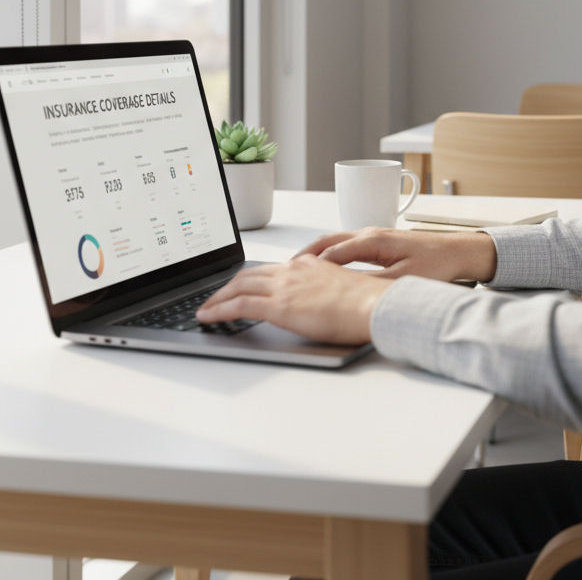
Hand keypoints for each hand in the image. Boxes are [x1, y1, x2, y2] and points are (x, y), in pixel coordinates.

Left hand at [196, 257, 390, 344]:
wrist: (374, 305)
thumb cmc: (367, 303)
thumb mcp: (341, 290)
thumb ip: (323, 291)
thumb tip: (316, 303)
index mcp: (309, 265)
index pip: (270, 269)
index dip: (250, 278)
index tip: (241, 286)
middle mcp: (293, 270)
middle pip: (249, 274)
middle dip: (228, 286)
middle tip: (215, 297)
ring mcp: (285, 286)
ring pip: (238, 287)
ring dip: (217, 298)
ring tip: (206, 309)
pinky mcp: (279, 305)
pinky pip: (238, 305)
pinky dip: (219, 310)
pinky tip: (208, 317)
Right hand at [297, 228, 497, 282]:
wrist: (460, 251)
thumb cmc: (437, 264)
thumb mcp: (404, 279)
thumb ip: (374, 284)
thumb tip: (348, 291)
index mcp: (373, 240)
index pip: (333, 253)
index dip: (312, 267)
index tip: (293, 278)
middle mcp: (370, 232)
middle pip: (328, 241)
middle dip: (305, 255)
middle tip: (284, 270)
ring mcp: (374, 235)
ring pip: (336, 240)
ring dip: (316, 252)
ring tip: (296, 268)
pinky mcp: (380, 241)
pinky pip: (346, 244)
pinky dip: (329, 253)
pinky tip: (325, 264)